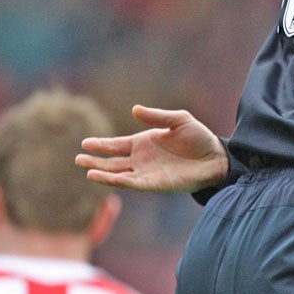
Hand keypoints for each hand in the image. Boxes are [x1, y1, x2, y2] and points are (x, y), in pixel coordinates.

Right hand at [75, 105, 227, 192]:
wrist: (216, 158)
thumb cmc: (199, 138)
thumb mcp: (179, 120)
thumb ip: (156, 116)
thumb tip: (134, 109)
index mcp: (144, 142)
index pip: (117, 145)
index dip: (101, 144)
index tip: (85, 143)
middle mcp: (142, 159)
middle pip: (112, 161)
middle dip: (95, 160)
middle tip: (78, 158)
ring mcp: (146, 172)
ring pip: (118, 174)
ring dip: (102, 173)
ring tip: (86, 170)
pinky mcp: (154, 184)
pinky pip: (132, 183)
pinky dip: (117, 181)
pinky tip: (105, 177)